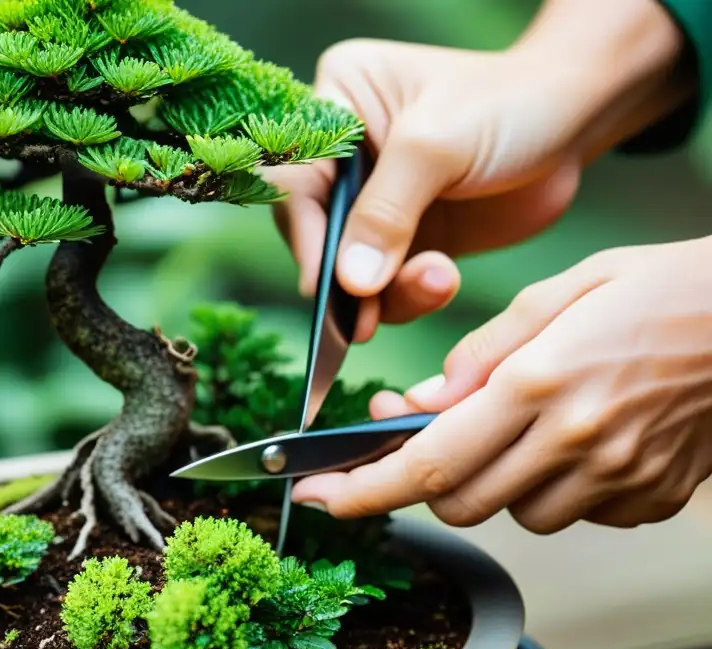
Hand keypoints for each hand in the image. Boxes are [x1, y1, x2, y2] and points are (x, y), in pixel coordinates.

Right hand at [266, 0, 688, 342]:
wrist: (577, 119)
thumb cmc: (508, 104)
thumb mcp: (437, 146)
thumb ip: (386, 213)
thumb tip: (350, 283)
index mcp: (337, 104)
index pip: (296, 180)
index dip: (306, 236)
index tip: (326, 285)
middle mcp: (346, 156)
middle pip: (318, 232)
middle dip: (347, 277)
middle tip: (365, 319)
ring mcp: (376, 202)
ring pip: (353, 269)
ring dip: (387, 293)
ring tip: (437, 281)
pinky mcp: (408, 238)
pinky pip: (390, 285)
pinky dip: (412, 295)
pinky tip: (446, 279)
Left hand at [292, 238, 711, 531]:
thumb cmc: (663, 291)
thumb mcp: (559, 294)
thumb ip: (479, 354)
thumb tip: (421, 402)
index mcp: (538, 382)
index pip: (428, 461)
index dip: (364, 489)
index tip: (322, 497)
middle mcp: (574, 442)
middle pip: (459, 502)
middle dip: (424, 481)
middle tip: (419, 441)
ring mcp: (616, 478)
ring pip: (515, 516)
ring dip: (493, 483)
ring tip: (516, 428)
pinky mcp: (649, 498)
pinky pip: (575, 515)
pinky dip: (552, 488)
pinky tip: (570, 442)